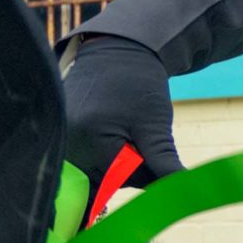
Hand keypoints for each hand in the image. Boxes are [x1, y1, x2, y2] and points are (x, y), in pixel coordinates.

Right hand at [61, 35, 183, 187]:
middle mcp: (67, 144)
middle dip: (131, 166)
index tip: (154, 147)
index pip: (123, 180)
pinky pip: (86, 157)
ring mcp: (61, 138)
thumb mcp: (155, 126)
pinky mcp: (61, 133)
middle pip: (107, 179)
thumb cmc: (139, 86)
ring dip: (117, 159)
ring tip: (124, 128)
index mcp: (90, 142)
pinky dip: (104, 151)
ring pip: (97, 170)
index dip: (147, 170)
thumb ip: (163, 162)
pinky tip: (113, 129)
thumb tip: (182, 189)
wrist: (116, 52)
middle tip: (139, 134)